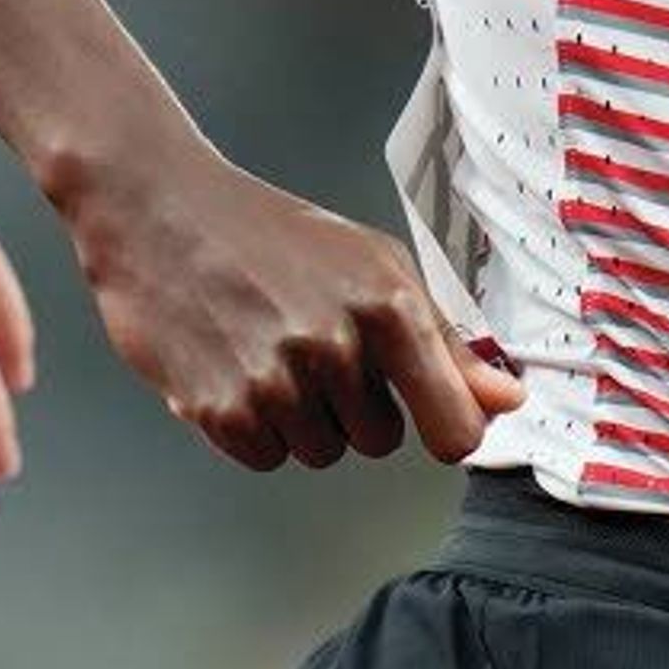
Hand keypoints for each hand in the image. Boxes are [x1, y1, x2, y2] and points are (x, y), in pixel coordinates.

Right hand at [63, 146, 522, 471]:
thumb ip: (445, 342)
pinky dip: (254, 426)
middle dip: (356, 404)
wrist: (161, 210)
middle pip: (381, 441)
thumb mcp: (373, 264)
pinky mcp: (219, 410)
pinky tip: (236, 366)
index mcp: (387, 304)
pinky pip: (265, 457)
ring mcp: (273, 381)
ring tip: (270, 347)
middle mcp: (334, 345)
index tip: (432, 415)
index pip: (454, 428)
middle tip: (314, 341)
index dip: (447, 429)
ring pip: (321, 453)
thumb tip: (507, 402)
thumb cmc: (271, 233)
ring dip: (302, 416)